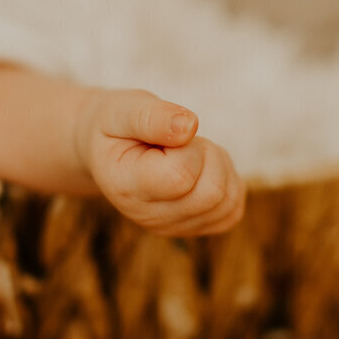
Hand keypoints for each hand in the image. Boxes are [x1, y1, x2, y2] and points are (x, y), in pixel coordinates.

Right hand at [75, 88, 245, 235]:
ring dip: (219, 165)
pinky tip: (201, 168)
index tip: (166, 134)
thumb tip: (190, 126)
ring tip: (188, 152)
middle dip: (208, 154)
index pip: (181, 177)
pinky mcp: (193, 228)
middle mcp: (148, 217)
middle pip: (212, 193)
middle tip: (182, 140)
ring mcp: (172, 227)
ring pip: (226, 201)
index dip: (187, 147)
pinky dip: (228, 182)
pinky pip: (232, 210)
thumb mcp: (123, 109)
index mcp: (125, 188)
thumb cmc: (116, 125)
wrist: (106, 150)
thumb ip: (152, 116)